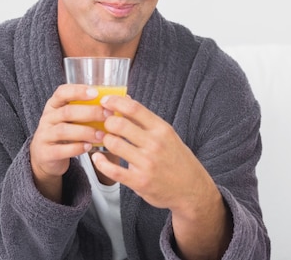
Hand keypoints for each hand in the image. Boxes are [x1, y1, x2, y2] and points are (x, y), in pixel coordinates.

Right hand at [29, 84, 106, 200]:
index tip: (96, 93)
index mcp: (54, 105)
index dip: (78, 91)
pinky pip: (61, 150)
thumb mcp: (74, 118)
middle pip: (67, 111)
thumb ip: (90, 109)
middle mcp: (47, 118)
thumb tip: (121, 100)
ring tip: (102, 135)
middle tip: (108, 115)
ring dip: (86, 132)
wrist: (47, 157)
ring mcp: (44, 135)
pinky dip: (76, 148)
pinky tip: (89, 146)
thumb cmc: (67, 132)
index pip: (62, 92)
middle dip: (90, 113)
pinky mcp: (46, 153)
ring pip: (64, 130)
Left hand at [90, 94, 216, 212]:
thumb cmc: (178, 160)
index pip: (134, 108)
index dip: (115, 101)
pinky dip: (100, 162)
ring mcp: (146, 163)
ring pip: (113, 144)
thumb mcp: (168, 135)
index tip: (104, 101)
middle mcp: (155, 144)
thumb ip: (146, 120)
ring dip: (104, 140)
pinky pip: (112, 170)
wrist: (192, 190)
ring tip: (106, 141)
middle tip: (105, 125)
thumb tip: (126, 100)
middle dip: (106, 122)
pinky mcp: (139, 181)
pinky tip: (98, 158)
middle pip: (119, 124)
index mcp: (162, 129)